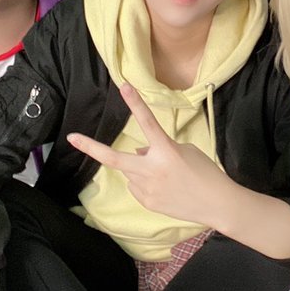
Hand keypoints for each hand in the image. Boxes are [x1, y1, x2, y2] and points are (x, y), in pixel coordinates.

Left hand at [66, 84, 238, 225]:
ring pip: (130, 172)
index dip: (135, 103)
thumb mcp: (185, 151)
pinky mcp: (147, 202)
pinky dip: (145, 183)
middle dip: (91, 148)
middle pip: (114, 159)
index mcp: (166, 151)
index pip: (147, 123)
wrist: (217, 204)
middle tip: (72, 138)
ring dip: (138, 167)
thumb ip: (158, 149)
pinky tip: (165, 187)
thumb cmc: (206, 173)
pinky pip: (137, 187)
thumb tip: (139, 152)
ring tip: (164, 174)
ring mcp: (147, 189)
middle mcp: (152, 170)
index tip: (124, 86)